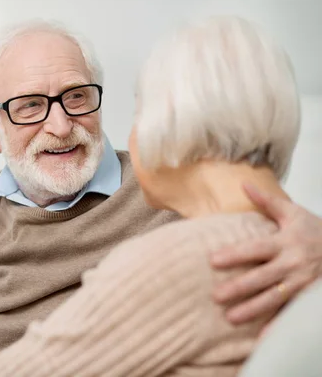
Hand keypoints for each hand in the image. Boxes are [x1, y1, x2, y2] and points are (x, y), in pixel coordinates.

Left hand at [210, 183, 321, 323]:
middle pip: (262, 277)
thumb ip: (267, 202)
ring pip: (274, 299)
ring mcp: (302, 283)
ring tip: (230, 318)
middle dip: (239, 287)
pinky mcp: (308, 298)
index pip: (256, 249)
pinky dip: (277, 326)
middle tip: (216, 296)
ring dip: (252, 309)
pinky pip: (291, 314)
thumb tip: (244, 184)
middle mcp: (293, 264)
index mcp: (286, 242)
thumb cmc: (317, 230)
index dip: (235, 254)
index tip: (213, 261)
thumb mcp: (294, 214)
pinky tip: (261, 338)